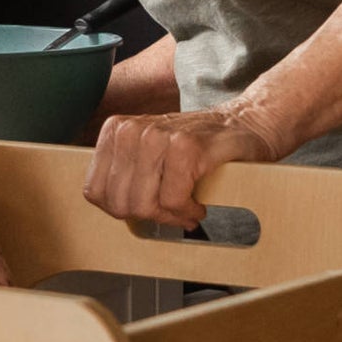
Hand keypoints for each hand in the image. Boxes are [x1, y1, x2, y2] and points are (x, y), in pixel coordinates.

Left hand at [82, 106, 278, 228]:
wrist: (245, 124)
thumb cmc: (196, 145)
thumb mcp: (148, 152)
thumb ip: (123, 174)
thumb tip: (109, 208)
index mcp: (116, 131)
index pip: (95, 192)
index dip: (121, 209)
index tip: (144, 207)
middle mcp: (132, 130)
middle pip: (120, 203)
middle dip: (148, 217)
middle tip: (170, 213)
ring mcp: (158, 137)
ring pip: (144, 204)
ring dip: (170, 216)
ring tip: (186, 208)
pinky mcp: (186, 147)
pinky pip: (174, 200)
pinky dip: (188, 210)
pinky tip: (198, 203)